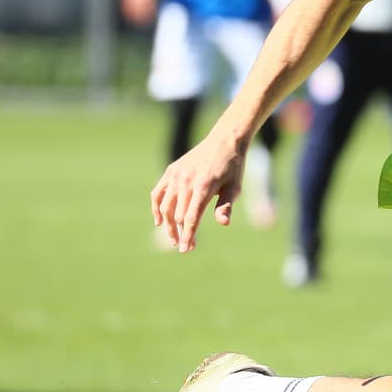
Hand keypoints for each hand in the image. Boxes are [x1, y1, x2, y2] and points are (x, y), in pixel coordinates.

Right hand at [149, 131, 245, 252]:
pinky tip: (159, 220)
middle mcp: (186, 181)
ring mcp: (176, 175)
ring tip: (174, 237)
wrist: (225, 140)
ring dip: (168, 225)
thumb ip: (226, 206)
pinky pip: (158, 192)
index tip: (186, 250)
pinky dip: (156, 207)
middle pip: (178, 215)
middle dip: (181, 233)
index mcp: (203, 186)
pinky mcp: (171, 170)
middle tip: (188, 246)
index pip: (191, 218)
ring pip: (166, 207)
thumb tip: (223, 223)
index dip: (188, 236)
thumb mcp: (235, 186)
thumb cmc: (233, 166)